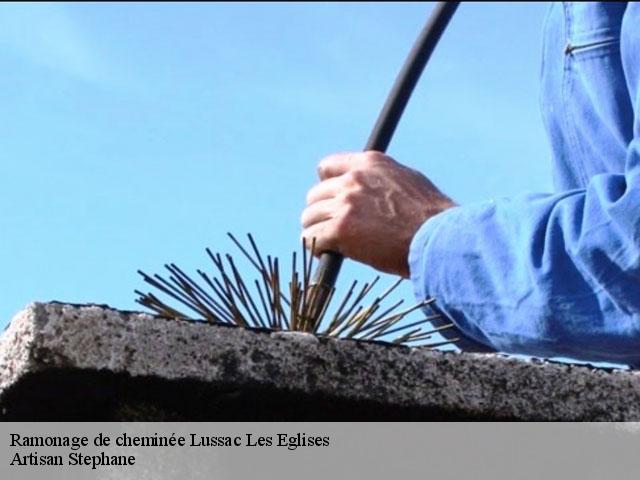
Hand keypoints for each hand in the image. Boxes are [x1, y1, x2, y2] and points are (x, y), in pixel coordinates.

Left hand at [301, 151, 455, 277]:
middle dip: (321, 212)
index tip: (331, 200)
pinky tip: (325, 253)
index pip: (328, 167)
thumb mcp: (407, 181)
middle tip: (332, 228)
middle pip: (315, 195)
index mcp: (369, 164)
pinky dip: (315, 247)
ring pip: (309, 217)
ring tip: (328, 243)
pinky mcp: (341, 230)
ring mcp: (345, 204)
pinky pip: (312, 238)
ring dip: (316, 231)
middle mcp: (353, 180)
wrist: (438, 239)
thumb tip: (372, 188)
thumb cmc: (431, 217)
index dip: (326, 185)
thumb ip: (382, 180)